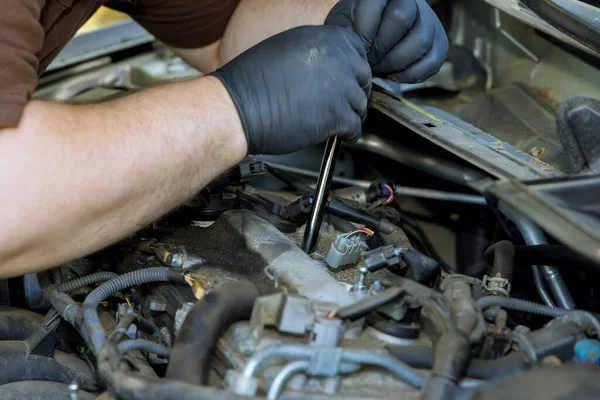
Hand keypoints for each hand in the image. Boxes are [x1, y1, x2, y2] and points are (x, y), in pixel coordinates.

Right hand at [210, 25, 370, 154]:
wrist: (238, 109)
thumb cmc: (251, 83)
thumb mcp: (286, 49)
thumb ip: (315, 54)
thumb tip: (328, 66)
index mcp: (324, 38)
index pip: (357, 50)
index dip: (353, 68)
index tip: (348, 78)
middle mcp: (336, 59)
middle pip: (363, 78)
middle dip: (354, 91)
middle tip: (343, 102)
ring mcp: (340, 87)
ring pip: (360, 105)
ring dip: (351, 114)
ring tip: (339, 121)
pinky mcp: (337, 116)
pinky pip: (356, 127)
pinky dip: (350, 134)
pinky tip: (341, 135)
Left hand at [325, 0, 447, 82]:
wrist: (374, 37)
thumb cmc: (354, 31)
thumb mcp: (344, 25)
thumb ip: (348, 30)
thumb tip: (358, 48)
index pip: (377, 2)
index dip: (365, 31)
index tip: (357, 48)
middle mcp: (411, 1)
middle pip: (401, 19)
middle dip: (380, 48)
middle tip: (369, 60)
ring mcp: (429, 21)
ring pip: (420, 40)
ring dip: (395, 62)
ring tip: (379, 67)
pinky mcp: (439, 44)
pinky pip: (432, 61)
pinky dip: (411, 74)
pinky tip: (394, 74)